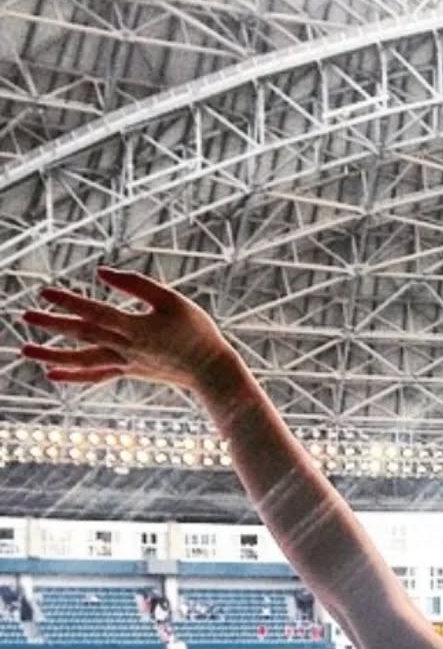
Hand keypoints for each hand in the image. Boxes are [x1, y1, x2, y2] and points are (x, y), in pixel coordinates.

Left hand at [21, 268, 235, 390]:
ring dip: (52, 355)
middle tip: (24, 317)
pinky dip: (73, 375)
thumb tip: (103, 273)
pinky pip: (96, 375)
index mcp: (137, 328)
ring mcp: (126, 362)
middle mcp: (126, 348)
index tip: (44, 292)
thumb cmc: (198, 332)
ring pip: (83, 359)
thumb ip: (137, 285)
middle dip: (52, 325)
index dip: (70, 301)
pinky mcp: (129, 370)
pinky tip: (52, 374)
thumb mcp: (172, 301)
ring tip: (24, 350)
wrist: (212, 371)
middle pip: (83, 335)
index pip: (96, 313)